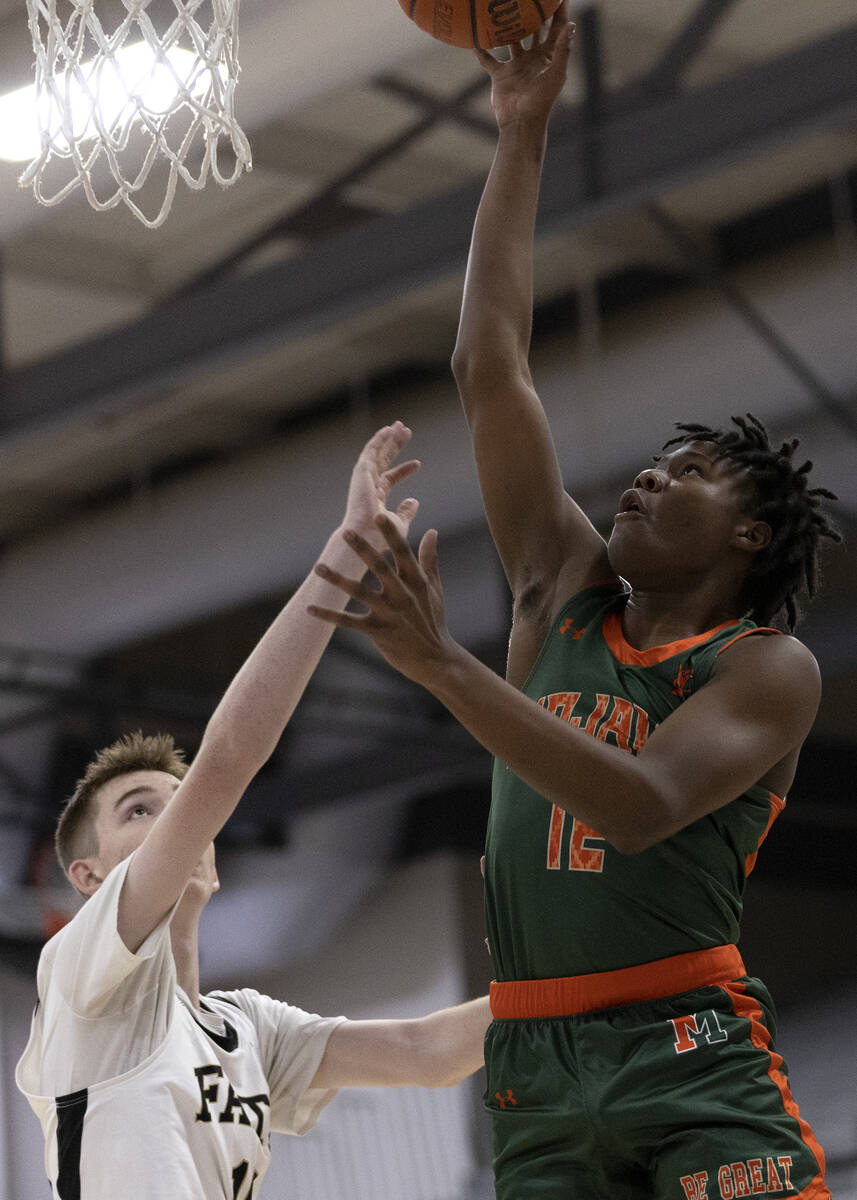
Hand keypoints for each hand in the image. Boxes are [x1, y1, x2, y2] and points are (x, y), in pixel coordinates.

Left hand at [308, 514, 458, 686]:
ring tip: (318, 566)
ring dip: (337, 579)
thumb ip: (430, 559)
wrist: (435, 659)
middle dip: (363, 550)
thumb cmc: (433, 620)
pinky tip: (310, 608)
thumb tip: (432, 531)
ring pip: (359, 593)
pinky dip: (328, 615)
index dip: (391, 534)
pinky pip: (348, 622)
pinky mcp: (378, 632)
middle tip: (345, 532)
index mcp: (416, 581)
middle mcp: (403, 595)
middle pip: (380, 568)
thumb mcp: (434, 589)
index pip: (403, 552)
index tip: (378, 516)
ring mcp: (390, 614)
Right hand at [343, 422, 419, 550]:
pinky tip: (389, 429)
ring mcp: (364, 477)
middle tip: (405, 432)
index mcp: (375, 496)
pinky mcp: (362, 470)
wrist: (367, 534)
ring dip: (388, 438)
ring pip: (377, 451)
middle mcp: (368, 484)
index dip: (404, 470)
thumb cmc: (381, 535)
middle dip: (394, 446)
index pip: (390, 478)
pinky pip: (371, 450)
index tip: (418, 463)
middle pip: (383, 460)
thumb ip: (406, 511)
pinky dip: (379, 439)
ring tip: (400, 425)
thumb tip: (414, 501)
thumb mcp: (399, 522)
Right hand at [476, 1, 573, 127]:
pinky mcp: (500, 74)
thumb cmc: (542, 101)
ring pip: (512, 40)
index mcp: (549, 56)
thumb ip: (562, 49)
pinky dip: (481, 50)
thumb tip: (570, 23)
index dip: (558, 10)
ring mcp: (516, 65)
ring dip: (508, 26)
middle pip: (534, 29)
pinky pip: (488, 59)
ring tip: (502, 7)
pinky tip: (474, 37)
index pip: (556, 28)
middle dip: (533, 12)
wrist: (520, 123)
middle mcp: (533, 58)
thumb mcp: (555, 74)